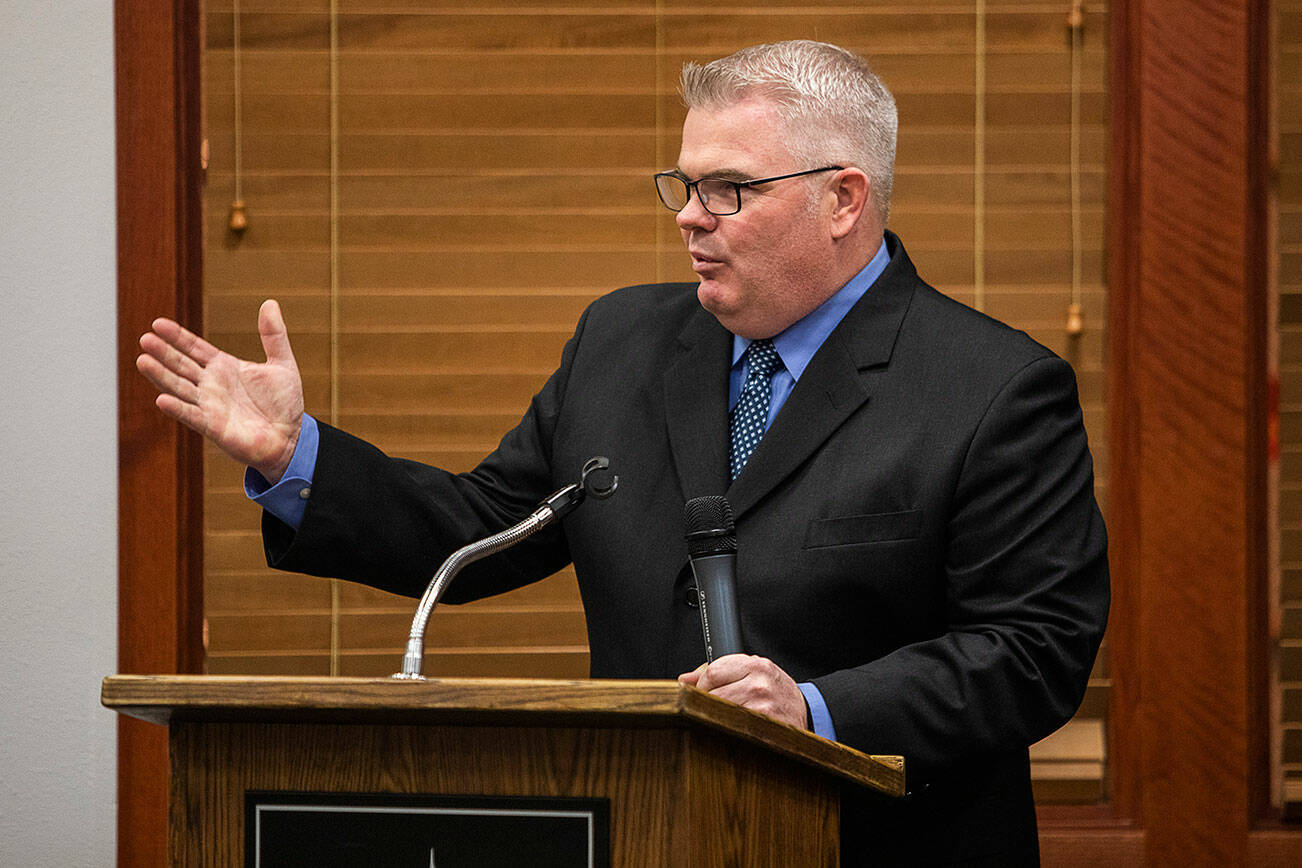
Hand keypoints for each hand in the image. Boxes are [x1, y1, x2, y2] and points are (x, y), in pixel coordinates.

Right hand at [136, 299, 303, 482]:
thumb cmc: (284, 404)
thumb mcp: (282, 364)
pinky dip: (178, 408)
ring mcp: (209, 405)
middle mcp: (211, 385)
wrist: (291, 437)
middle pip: (181, 365)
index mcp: (224, 367)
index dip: (177, 336)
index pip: (194, 348)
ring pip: (180, 387)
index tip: (158, 323)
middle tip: (145, 339)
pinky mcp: (213, 427)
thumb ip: (273, 335)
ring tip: (142, 360)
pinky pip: (192, 416)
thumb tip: (270, 303)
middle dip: (163, 352)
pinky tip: (162, 399)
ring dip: (161, 376)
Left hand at [678, 654, 807, 728]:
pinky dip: (728, 730)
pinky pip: (732, 730)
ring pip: (719, 713)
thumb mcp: (752, 672)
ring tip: (729, 718)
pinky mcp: (763, 729)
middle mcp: (760, 684)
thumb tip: (684, 680)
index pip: (712, 672)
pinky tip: (736, 728)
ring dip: (717, 718)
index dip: (703, 685)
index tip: (705, 693)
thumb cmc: (775, 691)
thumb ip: (719, 671)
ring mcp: (762, 707)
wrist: (804, 711)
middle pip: (713, 694)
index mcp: (756, 665)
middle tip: (716, 708)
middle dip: (708, 703)